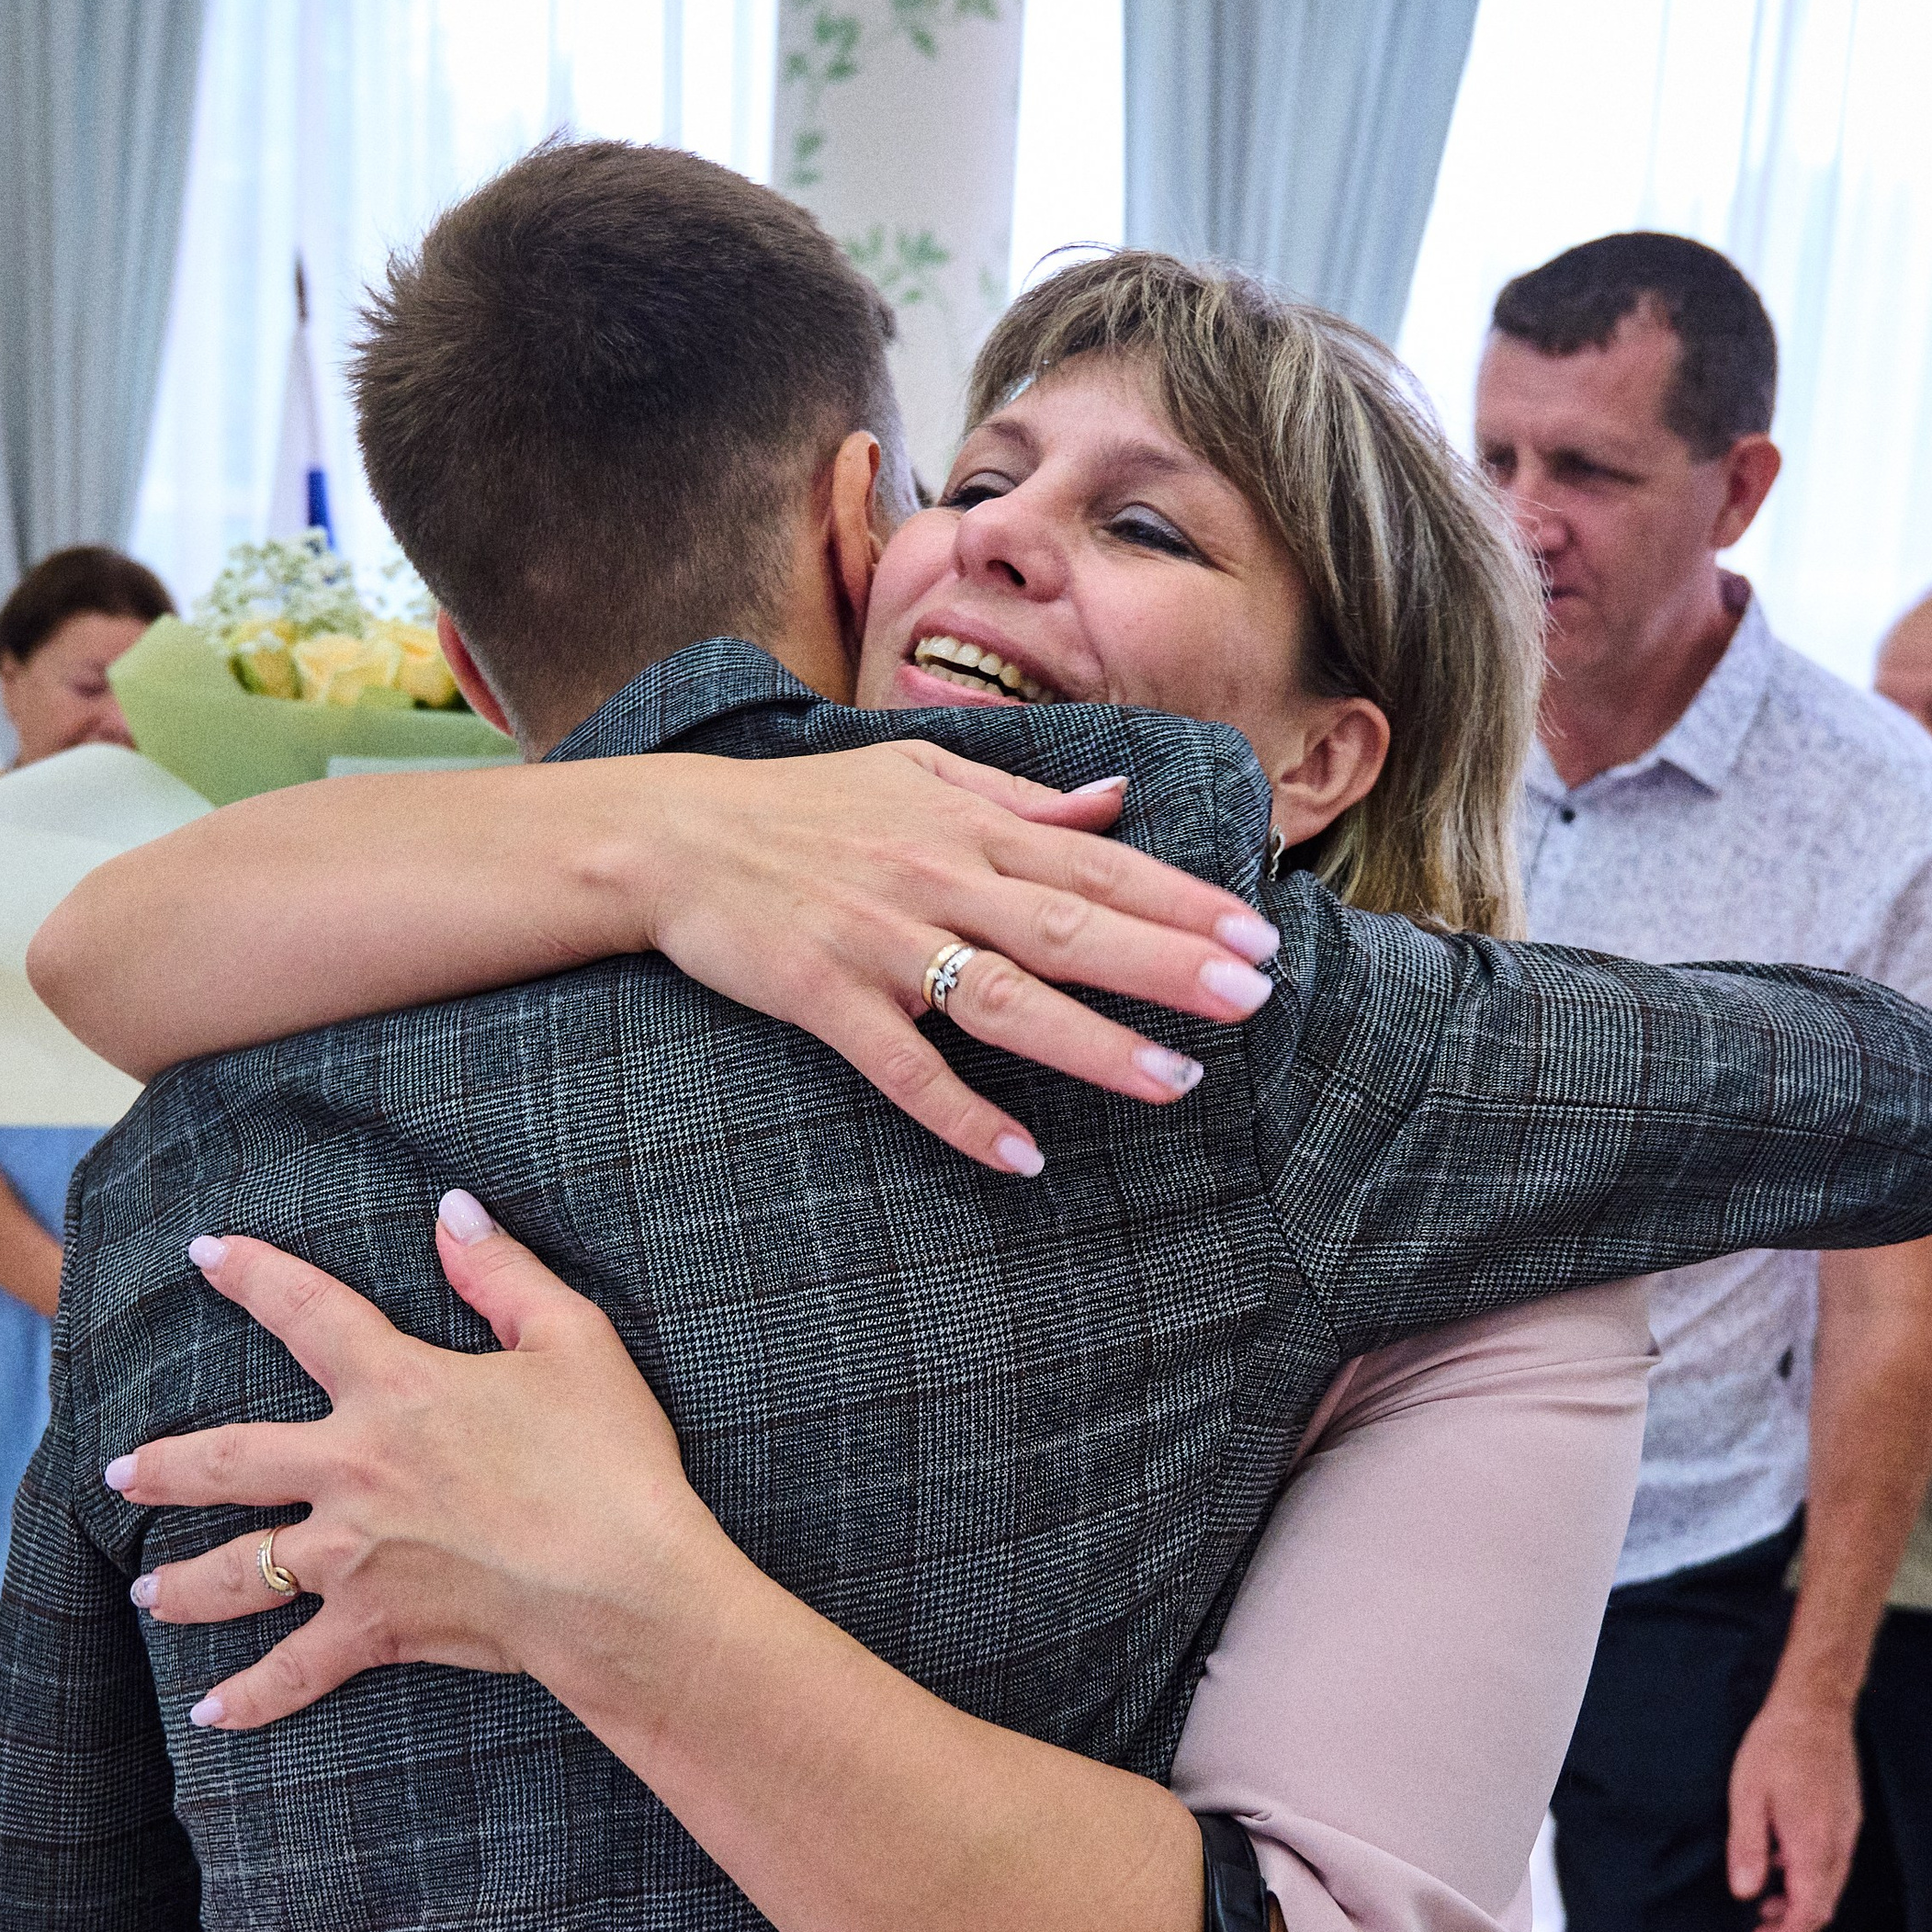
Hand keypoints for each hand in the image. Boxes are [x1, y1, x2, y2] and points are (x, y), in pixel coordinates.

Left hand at [109, 1198, 730, 1735]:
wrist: (621, 1586)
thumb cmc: (610, 1461)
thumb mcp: (572, 1341)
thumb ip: (503, 1272)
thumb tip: (452, 1211)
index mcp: (396, 1388)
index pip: (305, 1312)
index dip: (251, 1275)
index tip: (205, 1254)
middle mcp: (353, 1469)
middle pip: (230, 1461)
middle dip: (166, 1465)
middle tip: (118, 1472)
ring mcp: (354, 1555)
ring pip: (240, 1568)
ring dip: (183, 1582)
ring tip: (144, 1590)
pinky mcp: (375, 1627)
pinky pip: (296, 1668)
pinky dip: (252, 1696)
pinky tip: (213, 1713)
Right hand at [635, 747, 1279, 1175]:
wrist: (673, 837)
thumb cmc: (802, 807)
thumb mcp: (916, 773)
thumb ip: (1022, 796)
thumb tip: (1118, 802)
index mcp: (968, 829)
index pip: (1096, 866)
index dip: (1180, 900)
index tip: (1258, 930)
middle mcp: (936, 880)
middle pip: (1069, 926)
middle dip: (1166, 962)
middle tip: (1254, 995)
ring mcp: (878, 942)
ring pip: (1002, 997)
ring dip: (1090, 1041)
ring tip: (1175, 1081)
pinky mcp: (821, 996)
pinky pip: (901, 1067)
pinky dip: (960, 1113)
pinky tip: (1021, 1157)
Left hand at [1725, 1686, 1862, 1931]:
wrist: (1815, 1707)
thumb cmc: (1775, 1746)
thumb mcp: (1746, 1796)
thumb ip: (1748, 1849)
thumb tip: (1746, 1894)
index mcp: (1813, 1844)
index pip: (1809, 1911)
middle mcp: (1839, 1843)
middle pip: (1825, 1905)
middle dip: (1795, 1925)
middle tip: (1760, 1929)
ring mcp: (1849, 1829)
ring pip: (1832, 1884)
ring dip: (1803, 1901)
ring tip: (1767, 1897)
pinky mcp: (1850, 1815)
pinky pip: (1836, 1861)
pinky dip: (1812, 1876)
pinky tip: (1785, 1860)